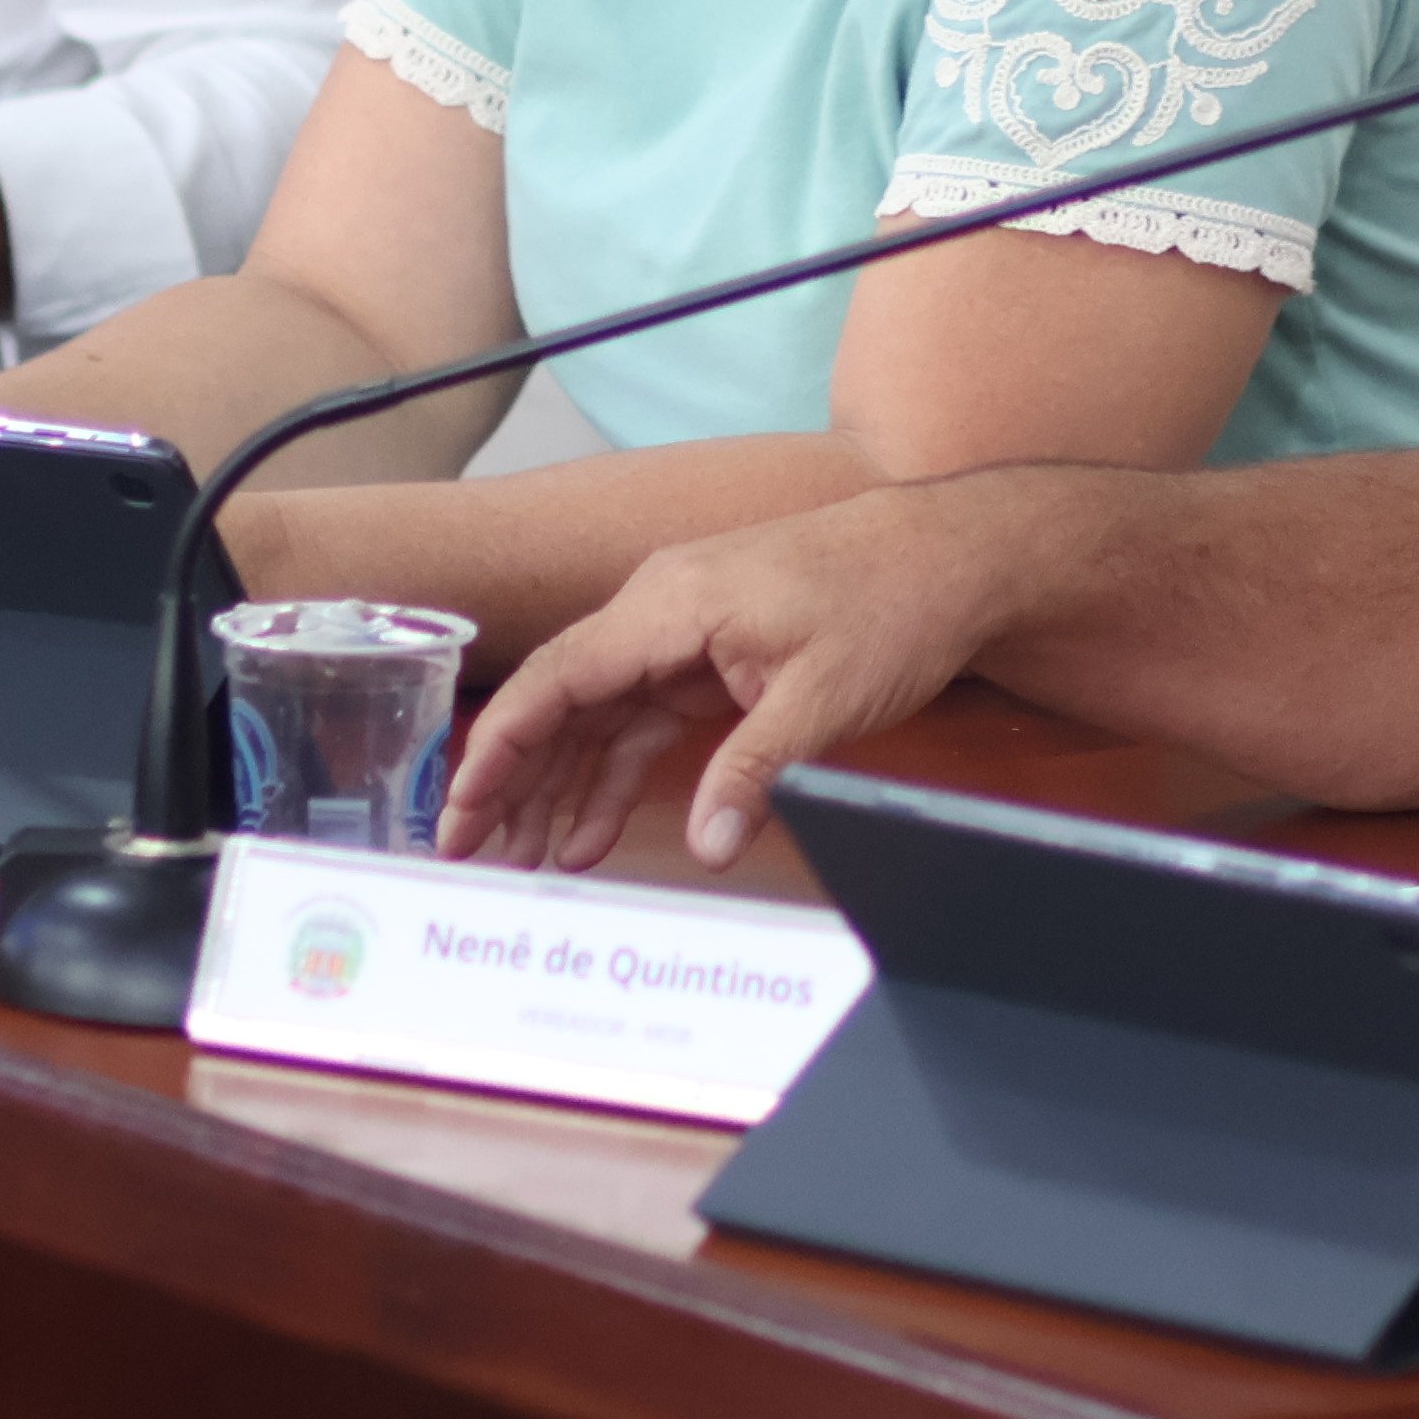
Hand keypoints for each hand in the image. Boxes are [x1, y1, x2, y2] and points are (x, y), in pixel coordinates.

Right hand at [438, 479, 1031, 873]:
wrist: (955, 556)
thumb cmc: (890, 603)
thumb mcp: (823, 697)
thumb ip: (754, 772)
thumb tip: (706, 845)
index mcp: (668, 606)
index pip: (558, 680)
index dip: (500, 747)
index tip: (463, 810)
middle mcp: (659, 613)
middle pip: (562, 702)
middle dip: (512, 779)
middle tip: (471, 855)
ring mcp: (684, 635)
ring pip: (596, 718)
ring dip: (558, 788)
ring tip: (525, 862)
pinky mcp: (712, 659)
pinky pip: (642, 721)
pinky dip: (613, 776)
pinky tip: (587, 833)